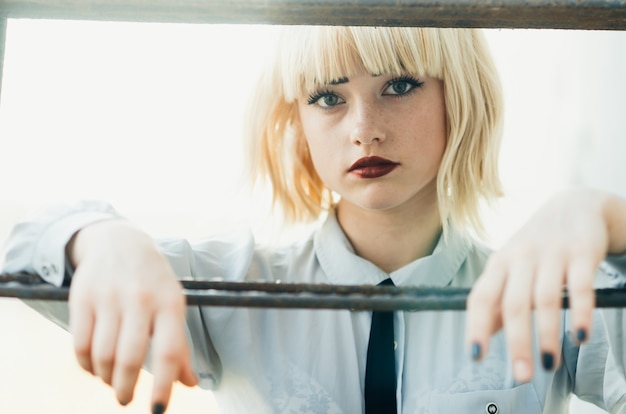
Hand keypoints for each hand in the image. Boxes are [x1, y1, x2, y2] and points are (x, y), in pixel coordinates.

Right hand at [67, 220, 197, 411]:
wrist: (120, 242)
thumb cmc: (154, 282)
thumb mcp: (174, 305)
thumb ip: (180, 345)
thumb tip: (191, 384)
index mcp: (170, 302)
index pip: (169, 351)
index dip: (164, 385)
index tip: (158, 410)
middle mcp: (141, 298)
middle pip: (130, 357)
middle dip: (126, 389)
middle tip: (126, 399)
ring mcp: (109, 296)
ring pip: (102, 355)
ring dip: (106, 378)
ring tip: (112, 381)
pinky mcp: (82, 297)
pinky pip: (79, 344)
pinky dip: (86, 365)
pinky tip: (94, 367)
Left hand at [466, 189, 625, 381]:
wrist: (574, 204)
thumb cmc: (536, 247)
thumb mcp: (509, 268)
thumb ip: (497, 301)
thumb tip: (480, 337)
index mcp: (499, 263)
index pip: (481, 297)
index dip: (476, 326)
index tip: (475, 355)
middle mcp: (521, 258)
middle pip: (515, 304)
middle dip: (517, 342)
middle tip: (522, 375)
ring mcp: (552, 254)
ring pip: (546, 298)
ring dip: (548, 334)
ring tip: (549, 364)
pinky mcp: (582, 252)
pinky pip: (581, 286)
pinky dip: (581, 312)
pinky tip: (581, 337)